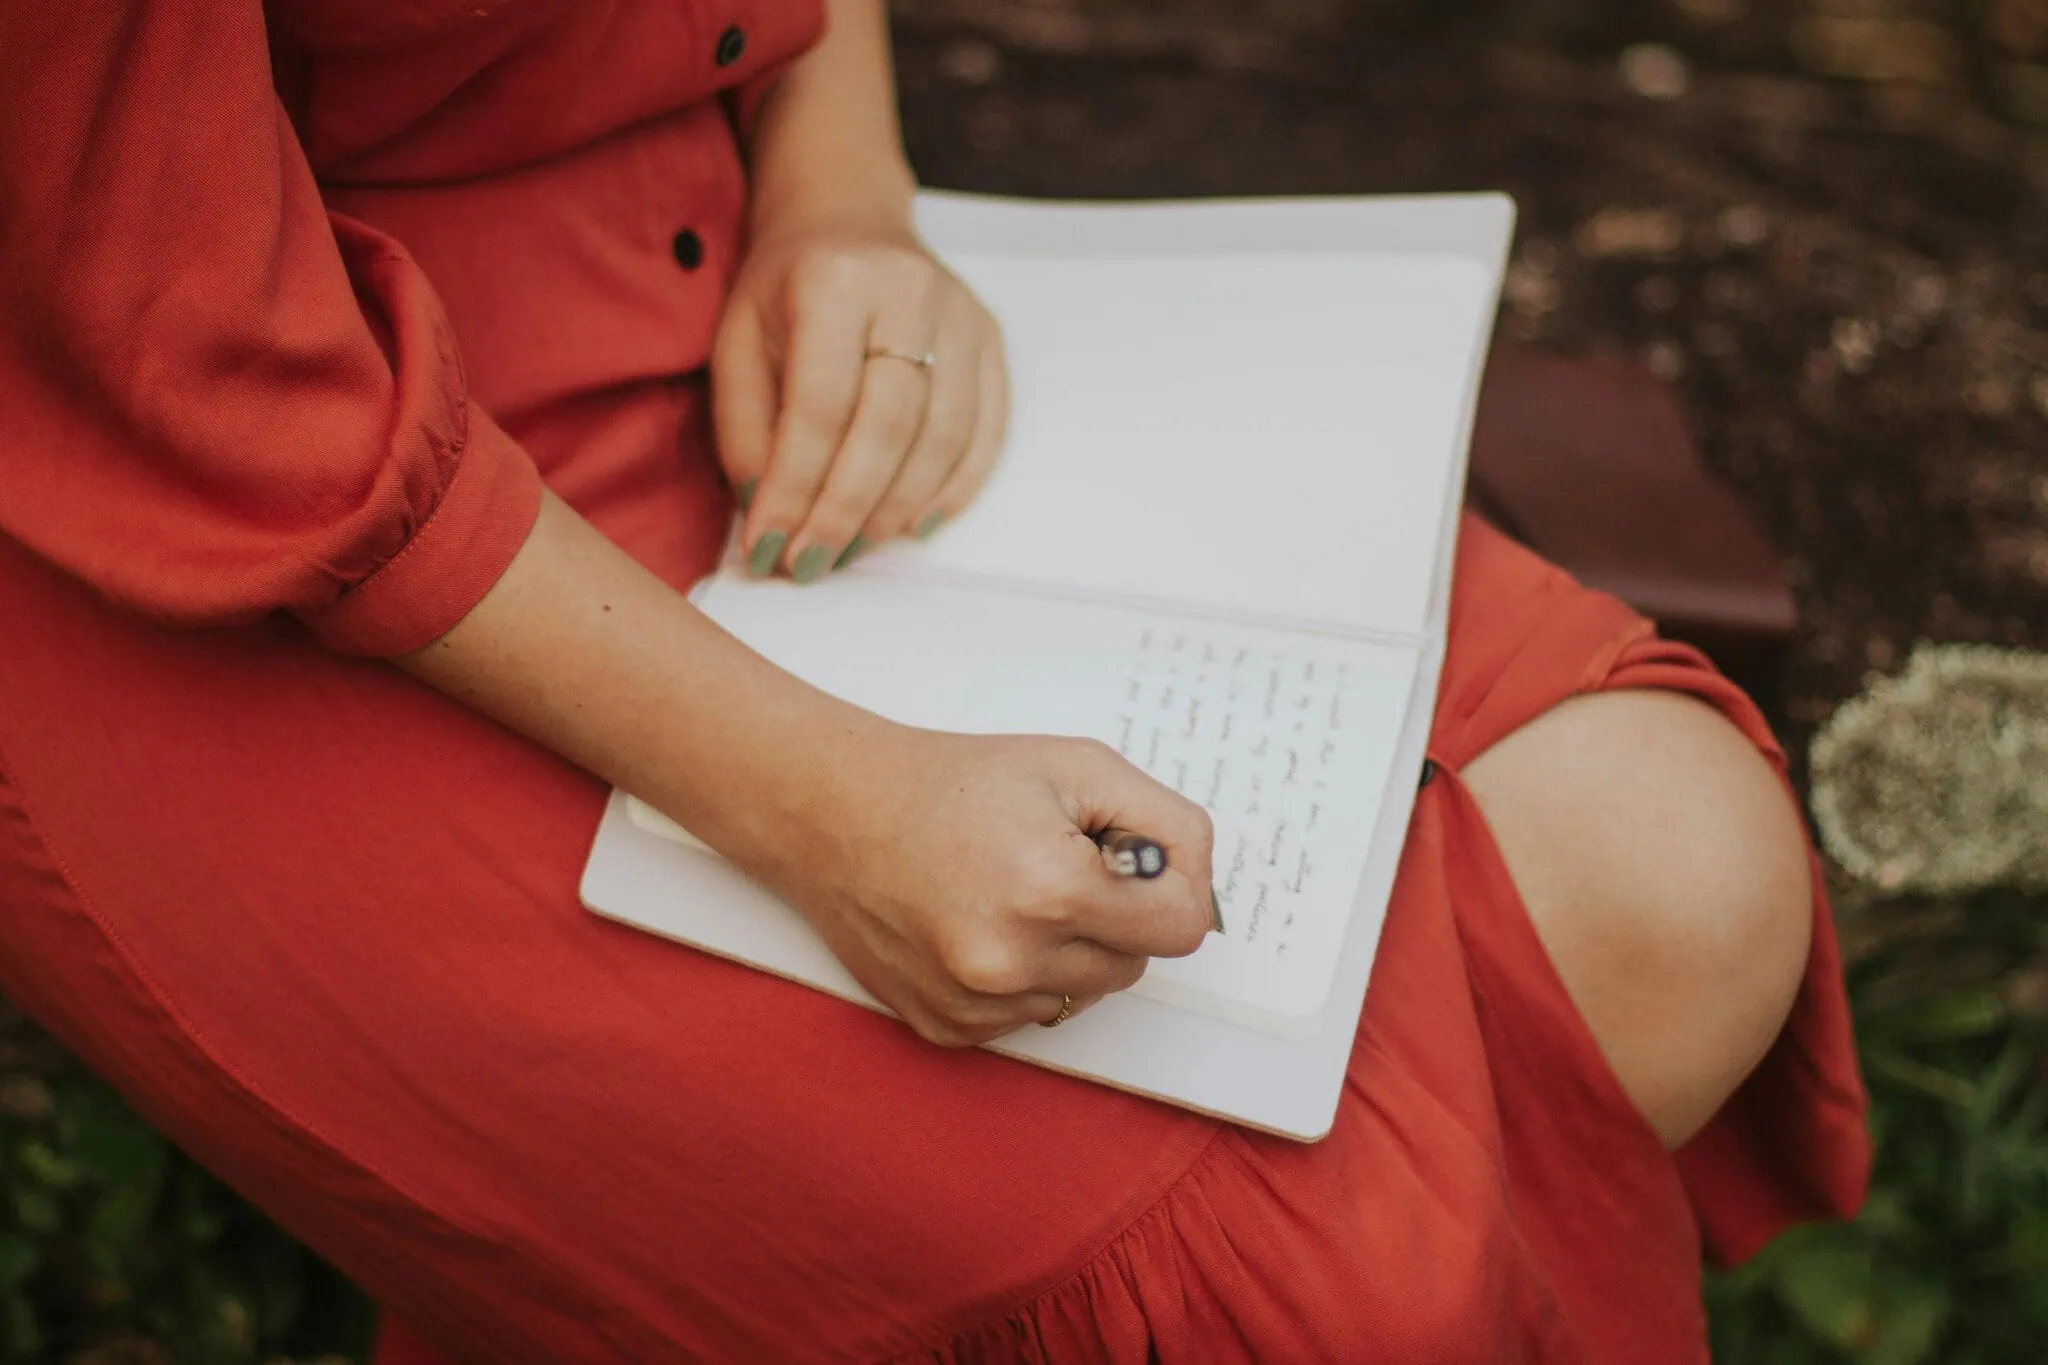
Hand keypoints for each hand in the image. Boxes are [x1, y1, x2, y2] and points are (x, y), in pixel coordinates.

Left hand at [711, 214, 1008, 581]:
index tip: (771, 547)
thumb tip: (768, 509)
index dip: (795, 489)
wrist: (848, 215)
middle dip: (846, 510)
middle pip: (888, 428)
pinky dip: (953, 488)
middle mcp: (909, 292)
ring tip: (854, 550)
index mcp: (834, 282)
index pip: (820, 409)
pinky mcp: (990, 339)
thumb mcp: (737, 340)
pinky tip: (915, 525)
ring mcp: (961, 315)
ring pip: (942, 437)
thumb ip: (745, 425)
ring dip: (896, 509)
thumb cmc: (786, 286)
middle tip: (814, 563)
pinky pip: (985, 430)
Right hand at [745, 726, 1215, 1044]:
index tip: (1134, 861)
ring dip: (1068, 950)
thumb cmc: (956, 782)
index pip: (1182, 929)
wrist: (836, 814)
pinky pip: (1029, 1015)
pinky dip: (1022, 976)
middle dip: (1115, 916)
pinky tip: (979, 923)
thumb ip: (1166, 823)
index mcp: (1051, 890)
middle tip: (1059, 863)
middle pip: (1134, 964)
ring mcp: (976, 1005)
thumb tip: (1198, 883)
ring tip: (1011, 892)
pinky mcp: (948, 1029)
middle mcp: (1012, 962)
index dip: (1171, 888)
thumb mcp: (1078, 767)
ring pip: (1083, 994)